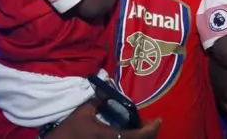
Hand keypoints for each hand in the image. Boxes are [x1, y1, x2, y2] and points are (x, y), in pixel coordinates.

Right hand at [44, 99, 160, 138]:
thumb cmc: (68, 131)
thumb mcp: (83, 112)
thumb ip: (98, 101)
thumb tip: (108, 91)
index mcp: (110, 136)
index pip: (138, 136)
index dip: (152, 129)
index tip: (159, 120)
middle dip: (150, 134)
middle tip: (154, 124)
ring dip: (141, 138)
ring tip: (144, 128)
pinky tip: (130, 133)